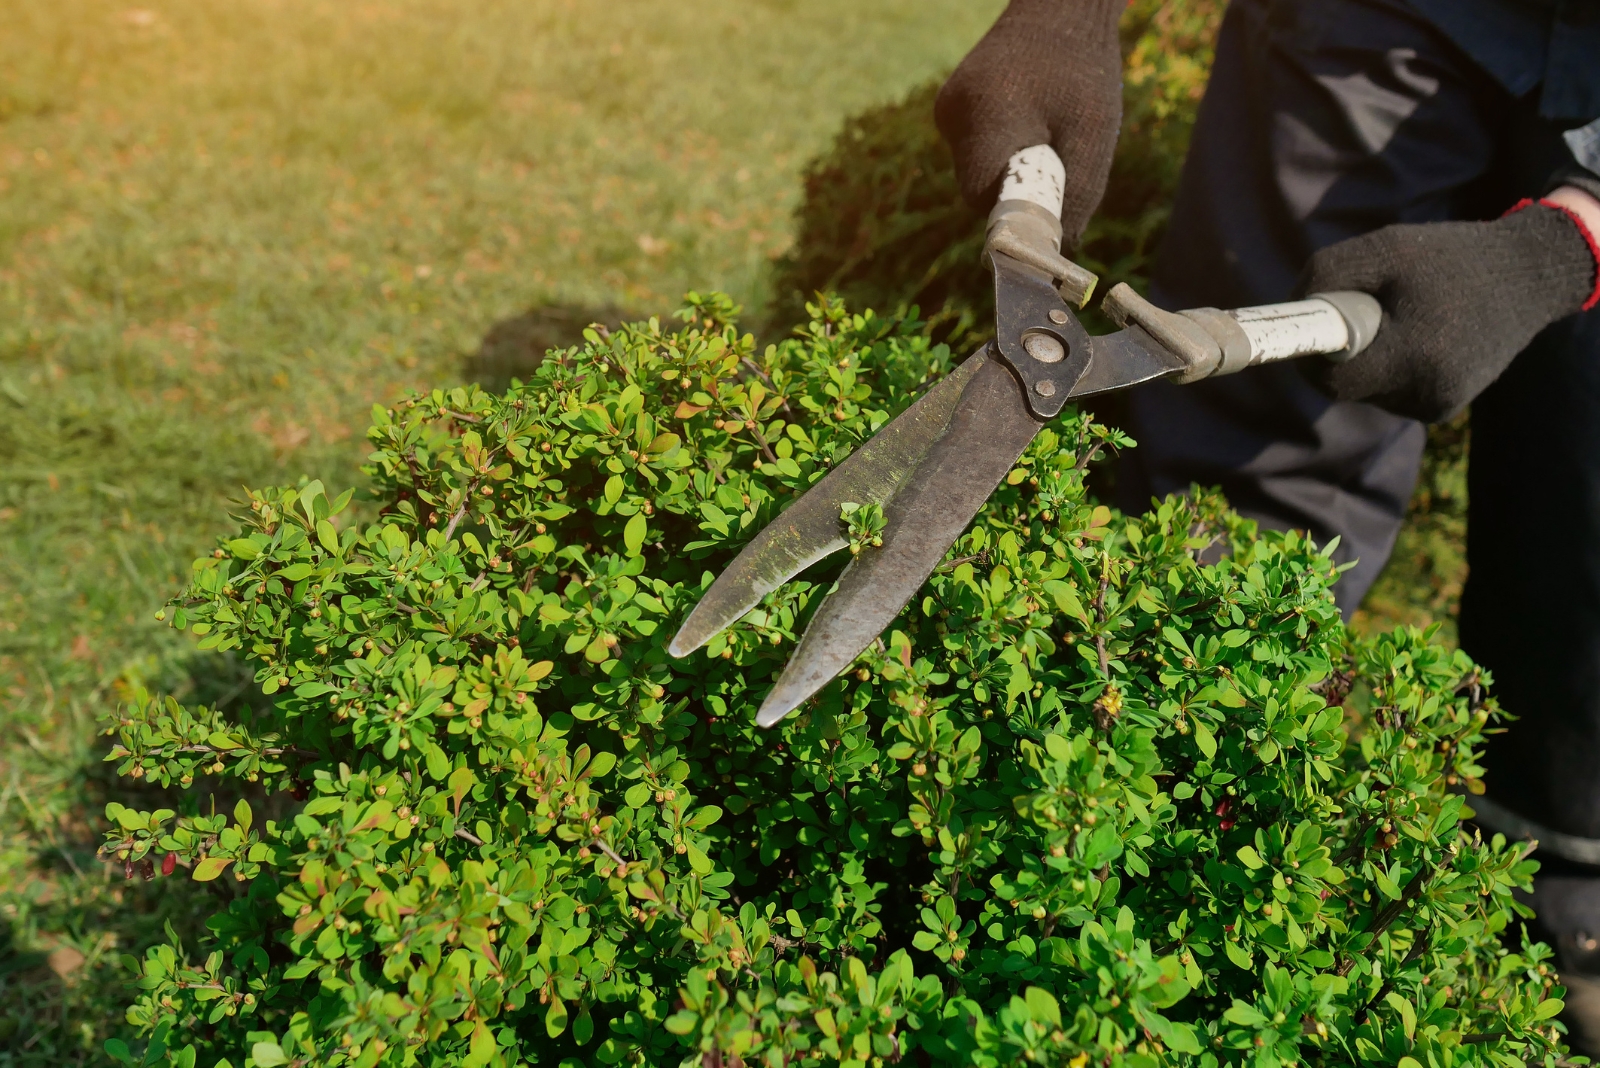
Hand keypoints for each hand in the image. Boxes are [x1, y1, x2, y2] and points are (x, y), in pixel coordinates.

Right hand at [935, 0, 1123, 245]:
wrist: (1060, 8)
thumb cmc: (1085, 70)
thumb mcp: (1095, 135)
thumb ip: (1078, 195)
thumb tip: (1061, 248)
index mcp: (986, 117)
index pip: (982, 197)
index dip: (1014, 214)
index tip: (1046, 214)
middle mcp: (954, 114)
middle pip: (976, 188)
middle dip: (1016, 191)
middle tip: (1057, 164)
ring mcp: (947, 110)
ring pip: (974, 170)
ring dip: (1009, 168)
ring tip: (1046, 130)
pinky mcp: (948, 107)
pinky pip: (973, 150)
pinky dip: (1001, 150)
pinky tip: (1026, 120)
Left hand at [1301, 192, 1599, 422]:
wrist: (1528, 277)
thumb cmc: (1451, 257)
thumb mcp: (1386, 249)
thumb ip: (1327, 275)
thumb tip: (1290, 309)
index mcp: (1414, 356)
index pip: (1332, 382)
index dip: (1312, 357)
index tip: (1309, 330)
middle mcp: (1427, 394)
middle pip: (1349, 388)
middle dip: (1343, 354)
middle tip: (1366, 311)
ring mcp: (1438, 406)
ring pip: (1370, 391)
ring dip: (1369, 359)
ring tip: (1404, 319)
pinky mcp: (1444, 408)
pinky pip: (1393, 392)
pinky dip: (1392, 366)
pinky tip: (1421, 337)